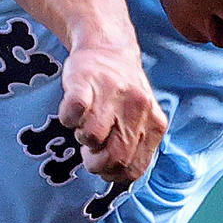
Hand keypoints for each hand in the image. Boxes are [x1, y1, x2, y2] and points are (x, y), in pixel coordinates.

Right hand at [58, 42, 166, 183]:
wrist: (108, 46)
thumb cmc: (122, 92)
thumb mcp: (141, 119)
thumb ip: (135, 146)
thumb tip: (118, 177)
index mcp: (154, 122)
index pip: (135, 168)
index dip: (114, 174)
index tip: (104, 164)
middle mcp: (137, 108)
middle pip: (115, 157)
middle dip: (96, 163)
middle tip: (90, 151)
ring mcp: (111, 94)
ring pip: (93, 138)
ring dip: (83, 138)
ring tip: (85, 124)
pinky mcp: (84, 81)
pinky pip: (74, 112)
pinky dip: (69, 118)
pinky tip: (73, 113)